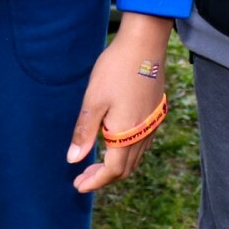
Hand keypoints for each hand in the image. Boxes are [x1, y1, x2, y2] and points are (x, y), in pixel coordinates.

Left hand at [66, 13, 171, 192]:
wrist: (144, 43)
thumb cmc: (116, 69)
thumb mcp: (94, 100)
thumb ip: (84, 132)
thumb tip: (73, 160)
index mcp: (127, 133)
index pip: (112, 170)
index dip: (95, 181)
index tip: (78, 186)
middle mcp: (143, 132)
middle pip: (125, 168)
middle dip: (104, 177)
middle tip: (82, 177)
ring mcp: (152, 123)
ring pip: (135, 156)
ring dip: (115, 165)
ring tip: (94, 164)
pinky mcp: (155, 112)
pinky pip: (142, 143)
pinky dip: (126, 152)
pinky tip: (113, 142)